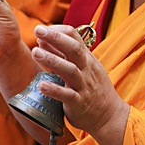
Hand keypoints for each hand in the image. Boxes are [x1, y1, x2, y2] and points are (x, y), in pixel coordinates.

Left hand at [32, 25, 129, 144]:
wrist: (109, 115)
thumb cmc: (92, 87)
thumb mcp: (82, 66)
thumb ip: (62, 53)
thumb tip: (42, 40)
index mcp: (86, 57)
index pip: (74, 36)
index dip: (58, 30)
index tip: (42, 29)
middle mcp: (86, 68)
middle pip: (73, 49)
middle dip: (55, 38)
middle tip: (38, 30)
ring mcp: (83, 85)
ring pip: (70, 70)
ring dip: (52, 59)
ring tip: (35, 52)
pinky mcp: (79, 103)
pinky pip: (67, 96)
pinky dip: (54, 90)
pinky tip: (41, 85)